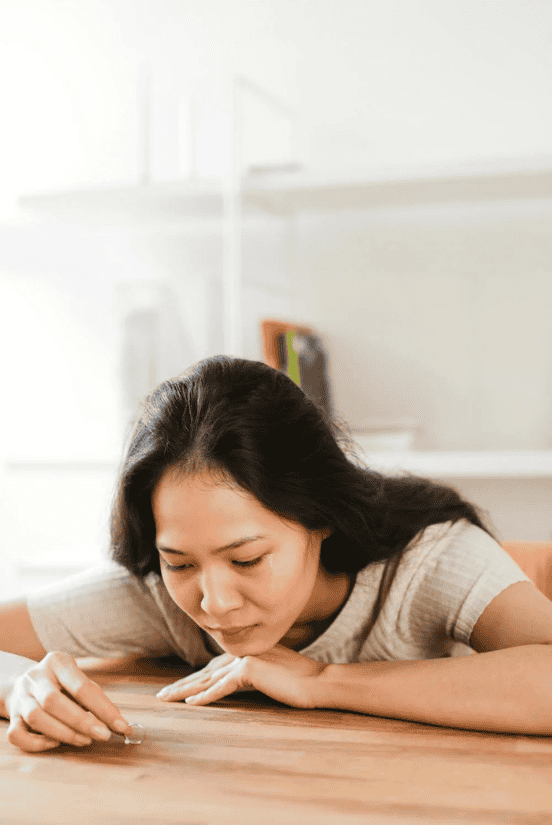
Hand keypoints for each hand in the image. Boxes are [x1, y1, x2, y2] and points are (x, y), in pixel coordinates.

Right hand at [6, 651, 134, 751]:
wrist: (25, 681)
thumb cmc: (60, 683)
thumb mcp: (77, 679)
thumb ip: (93, 696)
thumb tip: (117, 722)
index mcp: (57, 662)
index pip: (81, 686)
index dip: (103, 708)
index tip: (121, 726)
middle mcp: (35, 677)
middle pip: (54, 701)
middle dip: (82, 722)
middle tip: (103, 736)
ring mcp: (20, 696)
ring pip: (36, 717)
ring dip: (64, 733)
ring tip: (85, 740)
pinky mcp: (11, 716)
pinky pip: (17, 734)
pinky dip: (38, 743)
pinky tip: (56, 743)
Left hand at [156, 644, 327, 708]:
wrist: (317, 681)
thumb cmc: (298, 681)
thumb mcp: (270, 675)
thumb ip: (251, 674)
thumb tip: (235, 682)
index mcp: (244, 653)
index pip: (212, 668)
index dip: (193, 679)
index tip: (176, 689)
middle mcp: (241, 653)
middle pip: (204, 672)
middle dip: (181, 684)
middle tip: (161, 696)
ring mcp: (244, 659)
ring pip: (208, 679)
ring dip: (185, 690)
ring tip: (166, 699)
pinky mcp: (249, 671)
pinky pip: (222, 687)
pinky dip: (205, 696)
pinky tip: (190, 704)